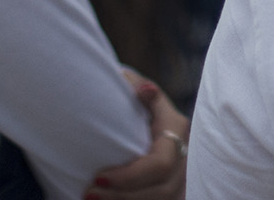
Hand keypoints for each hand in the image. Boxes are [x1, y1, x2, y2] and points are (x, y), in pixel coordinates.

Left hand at [86, 72, 187, 199]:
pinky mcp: (172, 190)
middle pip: (161, 190)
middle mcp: (183, 156)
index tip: (98, 176)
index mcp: (176, 130)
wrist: (150, 121)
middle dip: (123, 195)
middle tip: (90, 193)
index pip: (159, 164)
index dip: (129, 176)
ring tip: (94, 198)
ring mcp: (180, 176)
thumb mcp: (141, 90)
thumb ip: (140, 86)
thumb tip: (143, 90)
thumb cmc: (140, 103)